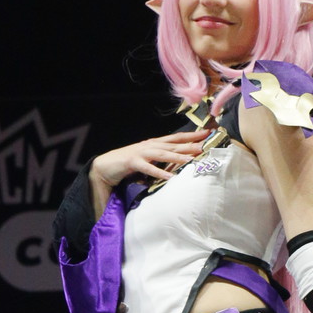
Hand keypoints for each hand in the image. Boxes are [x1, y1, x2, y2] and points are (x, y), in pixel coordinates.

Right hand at [90, 128, 209, 212]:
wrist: (105, 165)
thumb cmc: (128, 163)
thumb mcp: (147, 159)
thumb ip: (160, 160)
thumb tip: (177, 164)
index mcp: (154, 144)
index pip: (176, 138)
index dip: (191, 136)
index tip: (206, 134)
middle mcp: (150, 145)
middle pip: (173, 145)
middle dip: (189, 145)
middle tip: (205, 146)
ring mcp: (141, 152)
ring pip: (163, 154)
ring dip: (177, 157)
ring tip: (191, 160)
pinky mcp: (132, 161)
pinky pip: (148, 168)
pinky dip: (159, 173)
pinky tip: (169, 178)